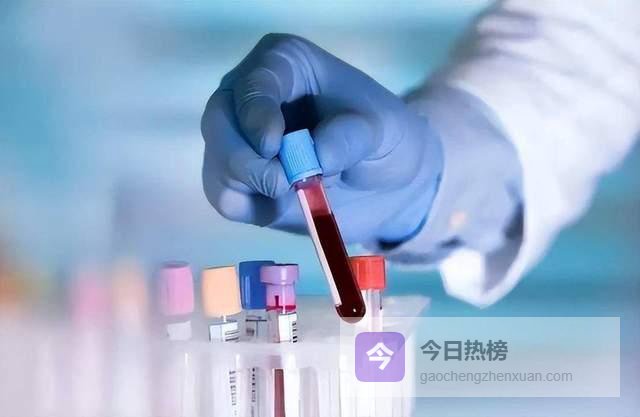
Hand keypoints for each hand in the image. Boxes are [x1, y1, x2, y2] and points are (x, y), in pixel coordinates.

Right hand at [201, 34, 442, 243]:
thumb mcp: (383, 129)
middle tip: (282, 183)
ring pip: (218, 163)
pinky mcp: (240, 180)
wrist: (387, 181)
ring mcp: (239, 140)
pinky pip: (223, 197)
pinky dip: (249, 208)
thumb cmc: (385, 138)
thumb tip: (314, 157)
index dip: (255, 114)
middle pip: (218, 122)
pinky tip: (281, 207)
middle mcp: (250, 97)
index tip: (273, 146)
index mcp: (283, 65)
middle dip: (245, 159)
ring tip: (293, 193)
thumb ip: (350, 137)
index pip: (253, 82)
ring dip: (250, 186)